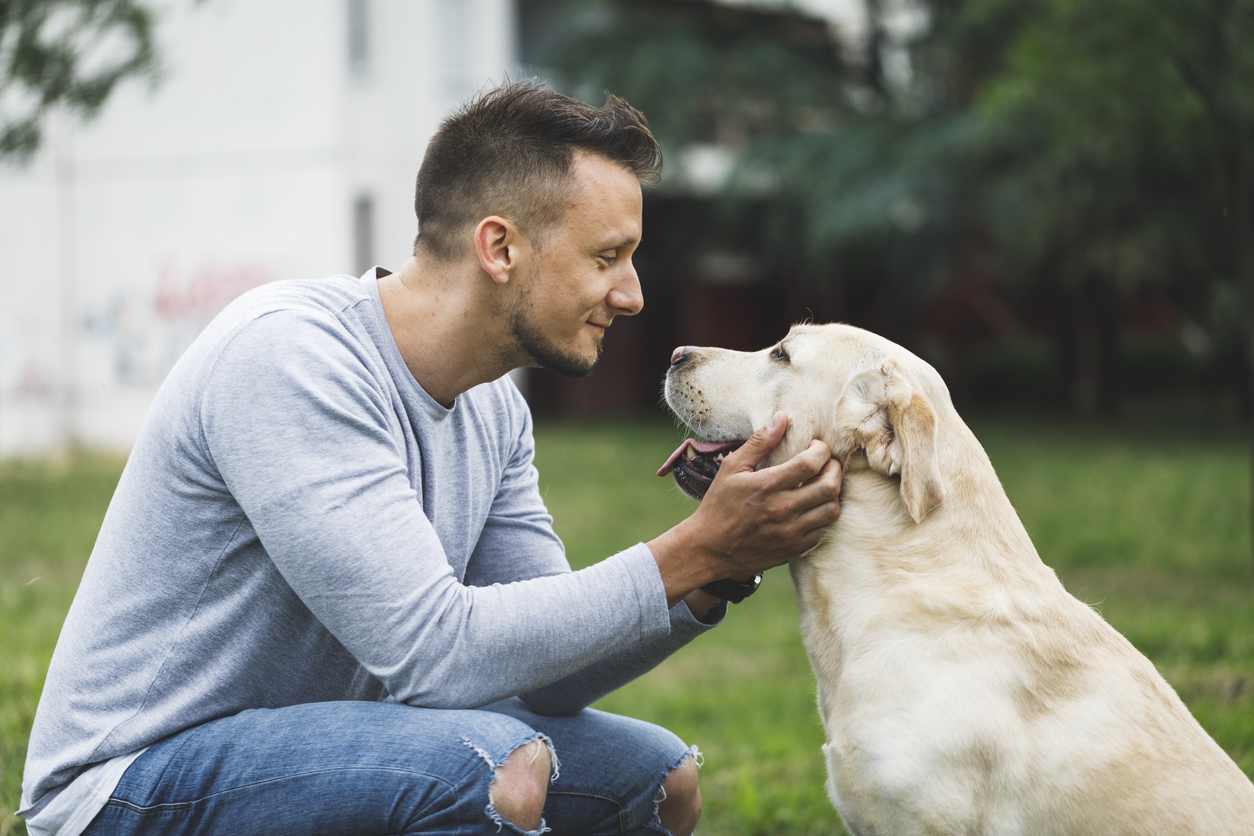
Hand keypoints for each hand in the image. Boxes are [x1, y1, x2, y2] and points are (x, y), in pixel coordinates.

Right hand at [649, 411, 842, 607]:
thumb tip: (782, 418)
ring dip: (833, 494)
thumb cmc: (718, 505)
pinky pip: (822, 531)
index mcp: (768, 485)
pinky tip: (812, 508)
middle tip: (827, 464)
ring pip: (831, 510)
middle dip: (835, 469)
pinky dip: (823, 517)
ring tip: (822, 485)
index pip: (812, 462)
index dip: (822, 450)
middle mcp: (783, 508)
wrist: (709, 549)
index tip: (816, 447)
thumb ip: (759, 443)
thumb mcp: (732, 468)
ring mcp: (790, 532)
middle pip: (830, 486)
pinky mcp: (793, 549)